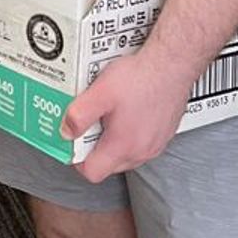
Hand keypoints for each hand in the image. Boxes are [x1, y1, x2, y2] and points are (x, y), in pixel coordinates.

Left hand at [61, 52, 193, 181]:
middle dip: (95, 148)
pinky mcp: (164, 134)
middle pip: (109, 165)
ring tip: (108, 115)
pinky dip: (130, 133)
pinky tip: (126, 111)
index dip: (77, 160)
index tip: (73, 143)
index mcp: (123, 146)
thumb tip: (67, 132)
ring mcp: (155, 144)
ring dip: (113, 141)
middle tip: (90, 124)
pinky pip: (141, 143)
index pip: (93, 172)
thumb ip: (78, 116)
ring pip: (126, 154)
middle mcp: (142, 151)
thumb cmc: (141, 78)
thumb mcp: (99, 93)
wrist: (171, 65)